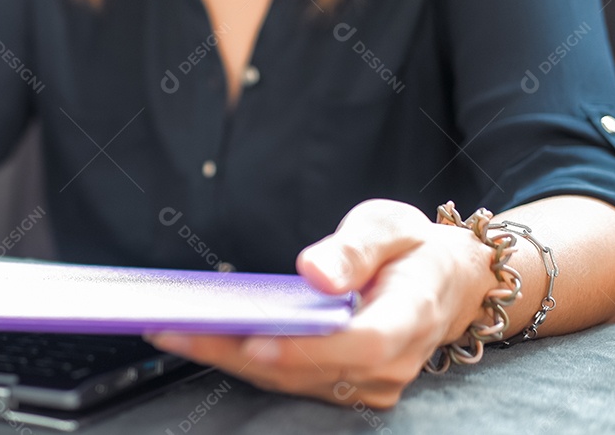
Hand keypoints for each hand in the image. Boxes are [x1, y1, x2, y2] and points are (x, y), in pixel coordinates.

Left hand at [146, 199, 497, 407]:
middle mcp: (390, 364)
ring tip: (172, 331)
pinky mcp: (344, 388)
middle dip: (234, 351)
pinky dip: (244, 361)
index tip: (251, 339)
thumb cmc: (412, 251)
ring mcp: (368, 384)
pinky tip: (204, 338)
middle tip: (172, 328)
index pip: (360, 344)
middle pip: (306, 369)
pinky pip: (288, 381)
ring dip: (228, 358)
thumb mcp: (389, 227)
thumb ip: (354, 249)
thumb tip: (313, 270)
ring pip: (289, 381)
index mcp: (409, 316)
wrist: (442, 285)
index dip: (305, 347)